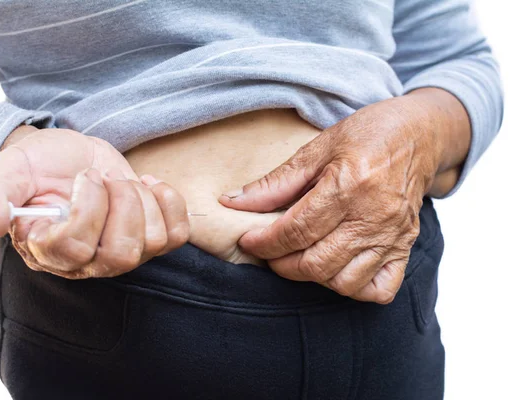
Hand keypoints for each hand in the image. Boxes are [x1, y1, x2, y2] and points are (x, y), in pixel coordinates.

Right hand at [0, 126, 189, 278]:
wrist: (68, 159)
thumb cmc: (38, 167)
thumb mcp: (9, 170)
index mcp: (48, 249)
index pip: (76, 248)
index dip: (88, 208)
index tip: (85, 176)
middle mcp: (88, 261)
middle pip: (122, 254)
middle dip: (123, 204)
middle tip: (107, 177)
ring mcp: (123, 253)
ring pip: (153, 242)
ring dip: (143, 198)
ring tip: (121, 181)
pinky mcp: (150, 238)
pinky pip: (178, 234)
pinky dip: (170, 202)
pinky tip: (147, 185)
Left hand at [219, 90, 467, 303]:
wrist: (420, 134)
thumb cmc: (368, 134)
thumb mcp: (318, 147)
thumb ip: (276, 182)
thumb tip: (232, 201)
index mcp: (348, 186)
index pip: (296, 231)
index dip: (264, 243)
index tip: (248, 241)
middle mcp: (373, 217)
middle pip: (316, 263)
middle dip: (281, 264)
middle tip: (269, 251)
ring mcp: (392, 237)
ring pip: (344, 283)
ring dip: (312, 278)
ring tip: (298, 257)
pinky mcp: (406, 247)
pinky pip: (380, 289)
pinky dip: (355, 289)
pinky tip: (338, 269)